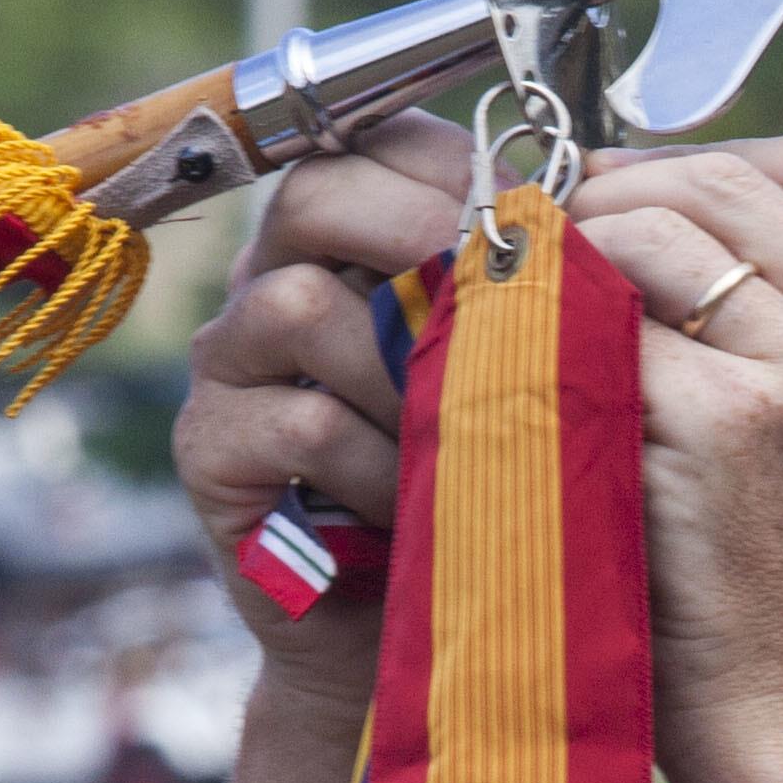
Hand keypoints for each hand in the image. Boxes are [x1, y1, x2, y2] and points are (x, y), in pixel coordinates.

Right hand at [168, 112, 480, 707]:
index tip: (523, 221)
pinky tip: (415, 504)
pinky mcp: (209, 451)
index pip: (370, 149)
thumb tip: (573, 211)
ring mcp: (228, 366)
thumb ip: (509, 293)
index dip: (447, 172)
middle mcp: (270, 283)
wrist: (409, 633)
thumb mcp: (498, 375)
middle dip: (415, 239)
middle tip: (491, 304)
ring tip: (454, 434)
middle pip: (312, 198)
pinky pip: (300, 421)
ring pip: (299, 305)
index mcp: (342, 246)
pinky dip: (377, 462)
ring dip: (398, 369)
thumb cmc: (470, 486)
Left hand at [566, 138, 782, 782]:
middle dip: (614, 197)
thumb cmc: (782, 595)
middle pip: (726, 183)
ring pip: (658, 232)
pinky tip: (519, 383)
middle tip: (536, 245)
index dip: (701, 163)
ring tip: (523, 313)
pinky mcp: (735, 418)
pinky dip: (545, 338)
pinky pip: (605, 325)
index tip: (622, 198)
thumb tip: (643, 207)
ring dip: (572, 259)